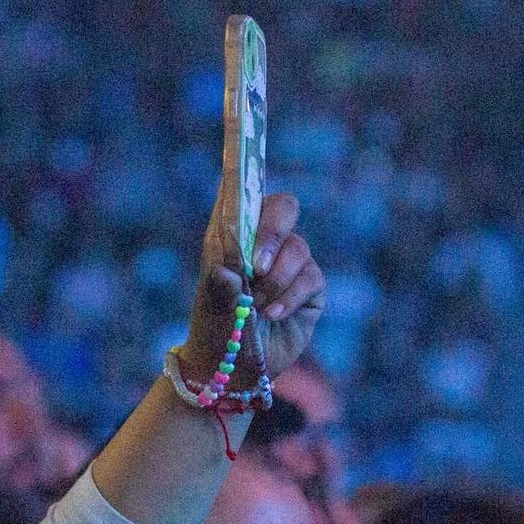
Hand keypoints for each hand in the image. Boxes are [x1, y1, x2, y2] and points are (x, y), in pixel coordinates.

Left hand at [183, 178, 324, 384]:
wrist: (233, 372)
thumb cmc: (216, 332)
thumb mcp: (213, 308)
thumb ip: (220, 287)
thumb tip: (227, 273)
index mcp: (233, 235)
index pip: (242, 192)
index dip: (246, 172)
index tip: (247, 151)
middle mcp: (263, 244)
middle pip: (284, 207)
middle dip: (273, 231)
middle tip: (257, 265)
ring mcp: (289, 264)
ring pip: (298, 247)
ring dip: (277, 279)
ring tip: (257, 306)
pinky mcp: (309, 289)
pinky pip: (310, 278)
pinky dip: (289, 297)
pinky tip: (271, 315)